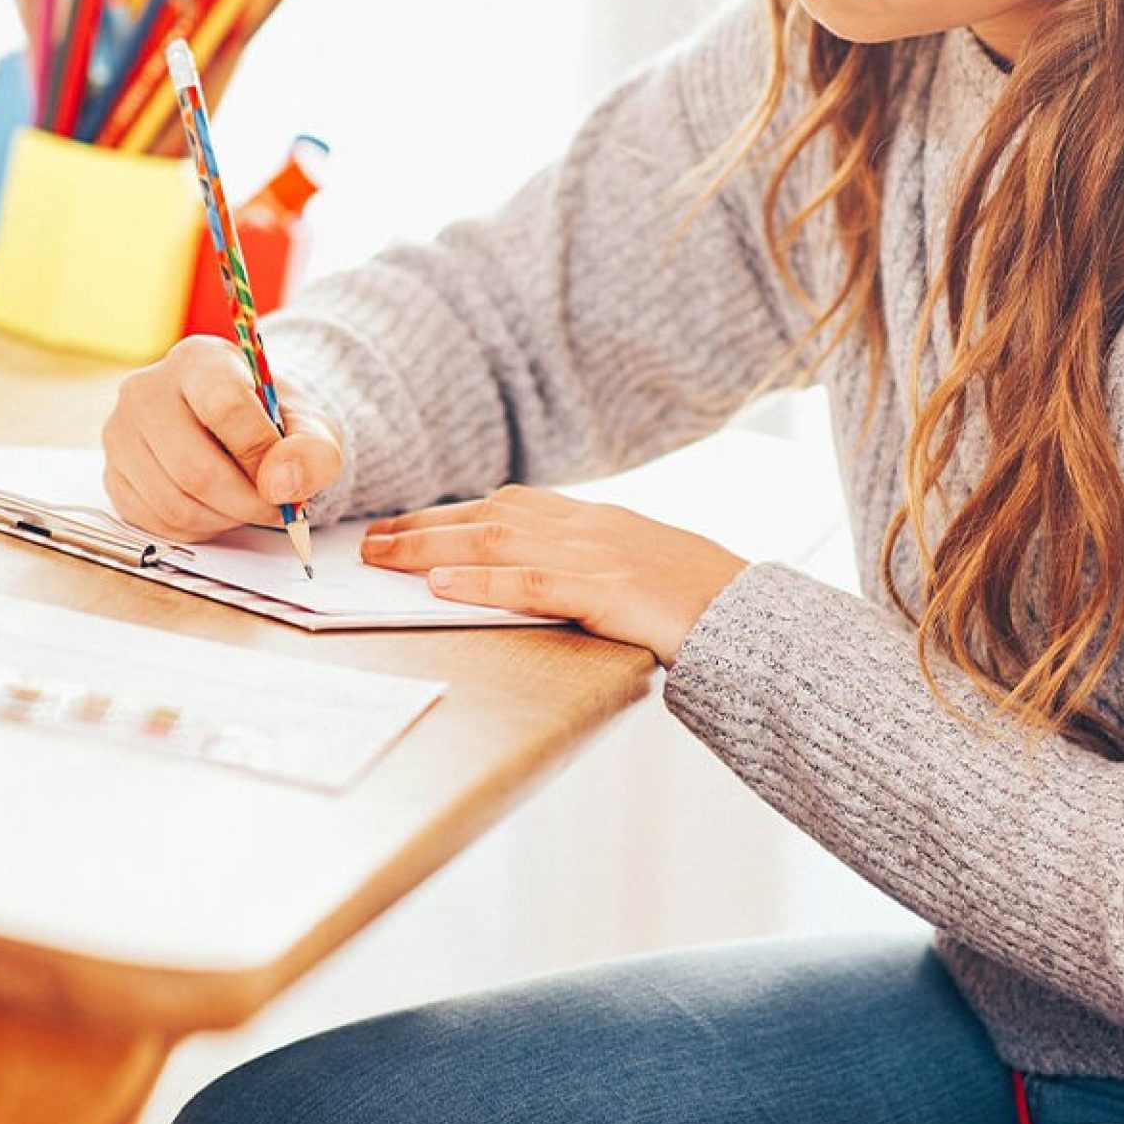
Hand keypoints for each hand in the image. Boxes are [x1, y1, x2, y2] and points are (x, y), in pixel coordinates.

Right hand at [102, 335, 345, 541]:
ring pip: (174, 503)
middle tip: (274, 508)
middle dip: (245, 502)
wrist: (238, 428)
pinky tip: (216, 508)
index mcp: (198, 359)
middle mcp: (146, 390)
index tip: (284, 478)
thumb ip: (312, 450)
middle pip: (194, 468)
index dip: (260, 453)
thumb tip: (281, 486)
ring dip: (223, 519)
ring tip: (245, 504)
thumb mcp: (310, 426)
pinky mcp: (112, 474)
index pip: (224, 406)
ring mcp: (120, 434)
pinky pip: (155, 523)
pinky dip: (196, 529)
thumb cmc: (271, 423)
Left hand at [357, 486, 747, 662]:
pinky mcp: (606, 590)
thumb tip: (532, 578)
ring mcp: (597, 554)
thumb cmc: (697, 603)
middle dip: (423, 527)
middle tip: (369, 541)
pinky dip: (479, 582)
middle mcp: (588, 526)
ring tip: (381, 559)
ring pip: (495, 541)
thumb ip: (586, 567)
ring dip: (429, 548)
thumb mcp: (636, 570)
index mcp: (595, 520)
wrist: (754, 618)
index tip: (406, 524)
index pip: (508, 506)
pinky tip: (438, 586)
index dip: (451, 514)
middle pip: (488, 516)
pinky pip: (529, 582)